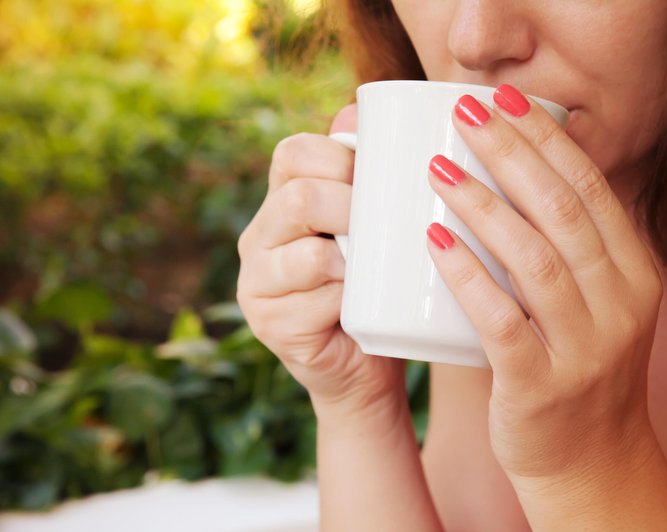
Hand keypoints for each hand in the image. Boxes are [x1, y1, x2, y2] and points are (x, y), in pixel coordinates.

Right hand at [237, 104, 405, 419]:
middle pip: (298, 197)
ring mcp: (257, 283)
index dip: (340, 158)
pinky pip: (311, 302)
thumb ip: (364, 176)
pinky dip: (345, 302)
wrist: (366, 365)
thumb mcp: (374, 229)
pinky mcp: (269, 324)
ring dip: (351, 260)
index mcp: (281, 202)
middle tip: (385, 229)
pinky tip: (359, 308)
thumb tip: (356, 112)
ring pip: (304, 254)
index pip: (294, 153)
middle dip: (352, 209)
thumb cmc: (377, 287)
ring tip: (374, 270)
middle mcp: (259, 238)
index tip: (381, 179)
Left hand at [426, 85, 663, 484]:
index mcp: (634, 274)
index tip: (504, 100)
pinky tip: (434, 240)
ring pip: (535, 258)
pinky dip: (467, 275)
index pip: (591, 189)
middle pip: (563, 211)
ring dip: (484, 205)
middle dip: (512, 153)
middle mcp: (620, 304)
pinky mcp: (542, 384)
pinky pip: (501, 320)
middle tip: (465, 114)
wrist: (589, 461)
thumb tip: (506, 179)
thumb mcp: (591, 304)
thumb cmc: (574, 368)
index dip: (545, 139)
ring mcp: (586, 346)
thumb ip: (564, 249)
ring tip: (439, 169)